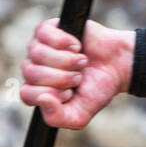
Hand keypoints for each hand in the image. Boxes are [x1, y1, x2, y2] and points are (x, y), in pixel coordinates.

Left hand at [19, 18, 134, 128]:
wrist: (118, 65)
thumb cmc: (98, 89)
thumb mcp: (80, 115)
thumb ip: (58, 117)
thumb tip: (42, 99)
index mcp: (37, 90)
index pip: (27, 94)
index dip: (51, 94)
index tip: (71, 92)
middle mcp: (33, 68)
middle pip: (31, 73)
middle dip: (61, 77)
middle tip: (79, 77)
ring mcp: (38, 47)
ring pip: (37, 53)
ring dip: (65, 60)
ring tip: (82, 62)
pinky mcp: (48, 29)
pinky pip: (44, 33)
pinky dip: (64, 41)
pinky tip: (77, 46)